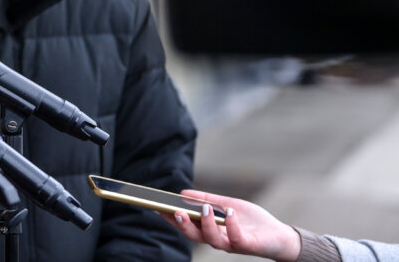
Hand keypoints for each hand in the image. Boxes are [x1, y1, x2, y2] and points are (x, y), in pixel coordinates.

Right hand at [159, 189, 301, 261]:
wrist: (280, 236)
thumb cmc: (253, 222)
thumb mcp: (227, 205)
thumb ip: (207, 199)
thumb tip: (183, 192)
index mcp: (211, 230)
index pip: (187, 225)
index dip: (171, 218)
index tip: (157, 207)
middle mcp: (218, 239)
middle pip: (194, 236)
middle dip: (184, 225)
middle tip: (176, 211)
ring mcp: (232, 244)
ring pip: (212, 239)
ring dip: (206, 223)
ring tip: (206, 208)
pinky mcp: (247, 245)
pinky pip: (235, 238)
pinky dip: (230, 225)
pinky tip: (229, 213)